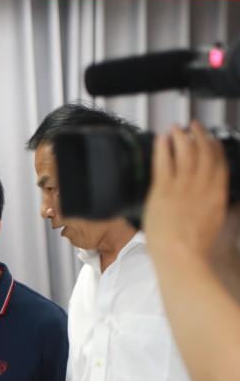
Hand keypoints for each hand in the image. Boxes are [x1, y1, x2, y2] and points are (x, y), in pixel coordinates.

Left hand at [145, 120, 229, 257]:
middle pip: (205, 153)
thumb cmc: (192, 247)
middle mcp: (203, 186)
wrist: (180, 255)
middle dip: (200, 135)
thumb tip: (210, 201)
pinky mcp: (164, 190)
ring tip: (176, 127)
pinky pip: (164, 162)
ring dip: (181, 136)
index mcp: (217, 194)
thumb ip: (212, 206)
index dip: (215, 147)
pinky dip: (163, 148)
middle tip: (193, 125)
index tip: (210, 139)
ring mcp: (184, 187)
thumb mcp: (212, 222)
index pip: (219, 163)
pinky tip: (161, 139)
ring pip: (186, 153)